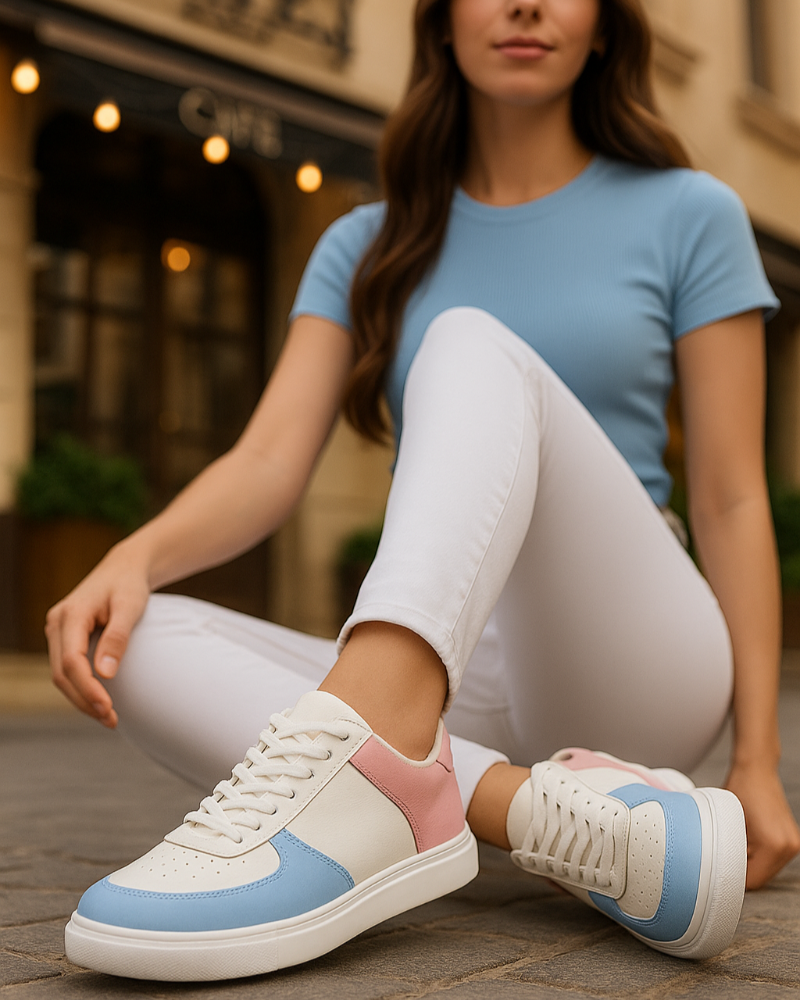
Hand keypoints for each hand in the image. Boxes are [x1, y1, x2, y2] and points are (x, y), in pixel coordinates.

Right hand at [46, 541, 150, 727]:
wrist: (124, 569)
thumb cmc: (129, 585)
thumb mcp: (130, 606)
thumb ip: (118, 637)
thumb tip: (106, 675)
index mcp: (70, 614)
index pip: (72, 661)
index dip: (88, 688)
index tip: (108, 707)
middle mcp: (57, 624)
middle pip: (62, 673)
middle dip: (84, 700)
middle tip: (111, 720)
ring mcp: (58, 632)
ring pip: (61, 675)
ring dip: (82, 698)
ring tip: (109, 717)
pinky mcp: (65, 638)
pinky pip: (68, 669)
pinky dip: (81, 687)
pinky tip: (101, 701)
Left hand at [725, 761, 799, 888]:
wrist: (756, 769)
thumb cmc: (739, 789)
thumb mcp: (727, 821)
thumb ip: (727, 849)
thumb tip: (722, 869)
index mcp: (774, 845)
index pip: (753, 880)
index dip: (732, 876)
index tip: (718, 869)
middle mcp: (789, 847)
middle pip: (762, 877)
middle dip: (743, 870)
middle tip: (724, 853)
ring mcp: (793, 843)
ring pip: (767, 869)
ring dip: (750, 862)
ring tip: (736, 840)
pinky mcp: (792, 839)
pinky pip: (772, 858)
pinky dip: (758, 854)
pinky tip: (746, 838)